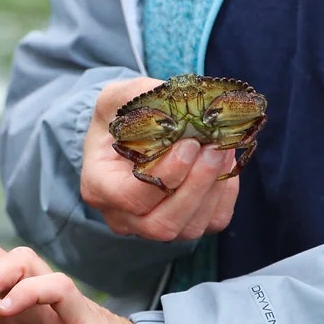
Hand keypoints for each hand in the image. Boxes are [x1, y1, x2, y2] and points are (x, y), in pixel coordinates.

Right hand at [81, 77, 238, 240]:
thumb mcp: (117, 98)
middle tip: (213, 148)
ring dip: (213, 189)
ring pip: (189, 228)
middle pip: (162, 224)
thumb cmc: (119, 119)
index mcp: (98, 187)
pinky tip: (223, 164)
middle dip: (195, 186)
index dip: (166, 174)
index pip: (132, 196)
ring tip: (222, 150)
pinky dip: (224, 194)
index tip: (190, 143)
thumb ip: (141, 94)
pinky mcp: (182, 228)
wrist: (127, 138)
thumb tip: (180, 97)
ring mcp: (150, 228)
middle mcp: (122, 217)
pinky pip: (211, 222)